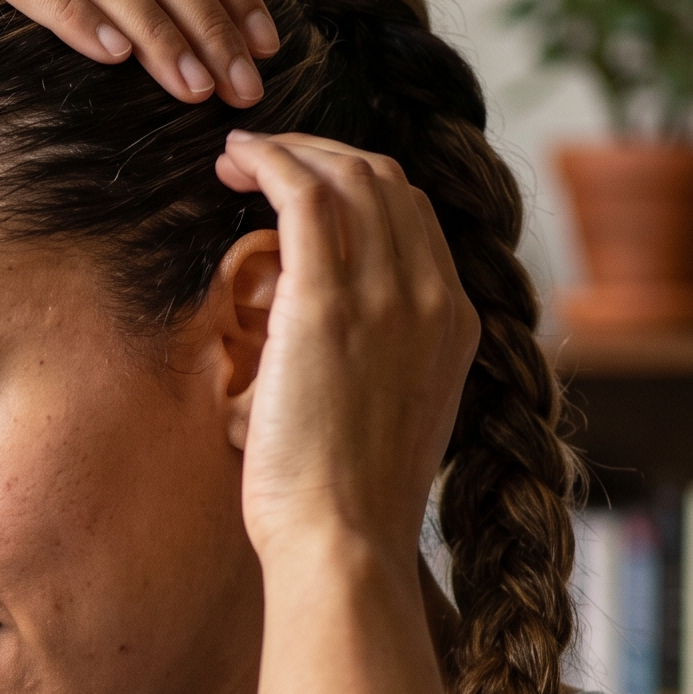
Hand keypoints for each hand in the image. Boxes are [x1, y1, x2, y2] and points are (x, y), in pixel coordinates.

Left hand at [215, 132, 479, 564]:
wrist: (344, 543)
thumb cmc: (343, 506)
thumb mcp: (380, 420)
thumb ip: (368, 364)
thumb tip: (307, 340)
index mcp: (455, 325)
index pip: (413, 219)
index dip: (356, 187)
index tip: (302, 190)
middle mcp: (434, 296)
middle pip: (388, 182)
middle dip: (325, 155)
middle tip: (265, 160)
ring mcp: (389, 294)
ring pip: (351, 175)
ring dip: (292, 150)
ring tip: (241, 154)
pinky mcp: (329, 301)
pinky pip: (306, 193)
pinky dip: (271, 160)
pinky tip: (237, 158)